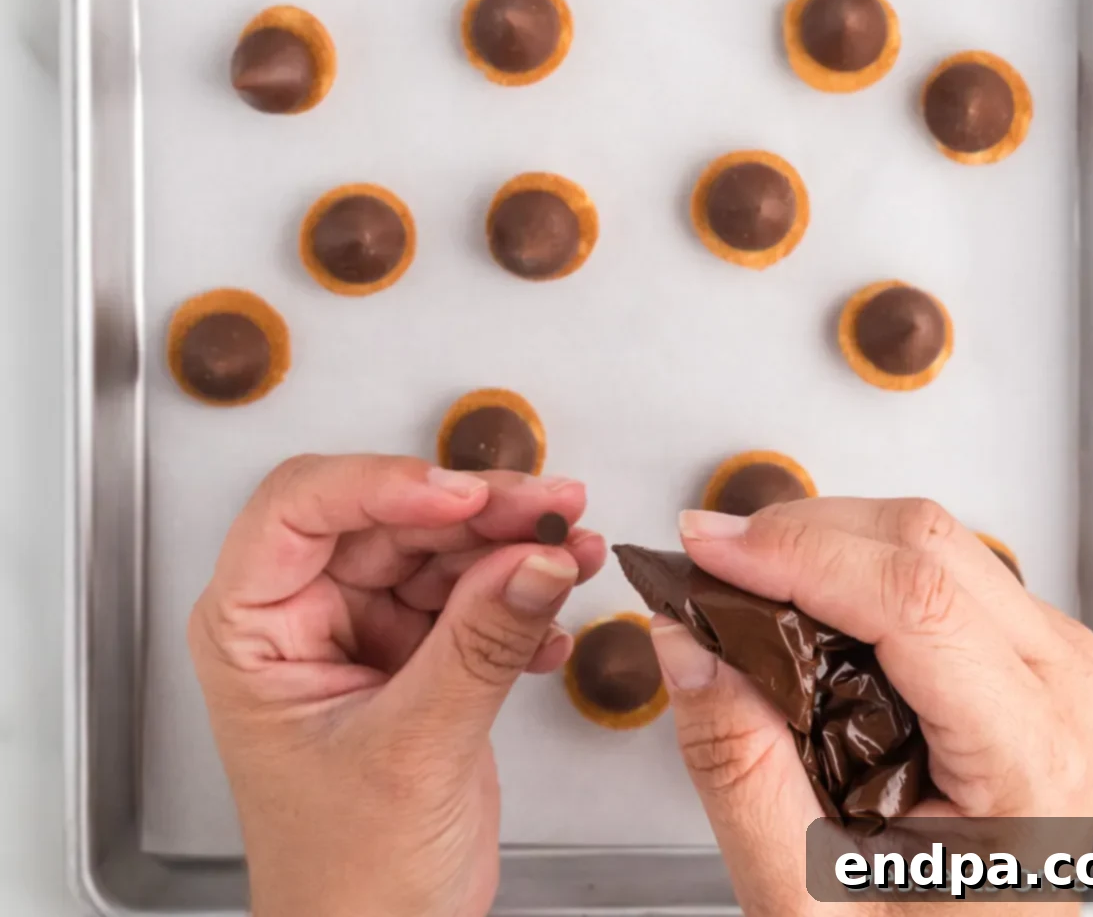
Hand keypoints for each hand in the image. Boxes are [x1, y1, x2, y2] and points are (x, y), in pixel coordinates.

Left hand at [189, 452, 603, 916]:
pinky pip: (471, 594)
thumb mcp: (413, 753)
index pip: (302, 507)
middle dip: (475, 511)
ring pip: (438, 547)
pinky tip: (558, 610)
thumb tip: (533, 557)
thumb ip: (480, 644)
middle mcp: (302, 615)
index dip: (383, 483)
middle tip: (547, 508)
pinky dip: (520, 595)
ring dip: (512, 545)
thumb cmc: (345, 882)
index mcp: (253, 628)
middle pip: (388, 518)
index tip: (461, 496)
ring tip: (572, 548)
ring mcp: (361, 630)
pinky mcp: (416, 653)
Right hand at [647, 497, 1092, 916]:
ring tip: (745, 590)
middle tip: (707, 566)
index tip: (707, 549)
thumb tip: (689, 639)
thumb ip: (741, 770)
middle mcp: (1062, 691)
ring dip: (821, 540)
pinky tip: (801, 601)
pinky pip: (935, 558)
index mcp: (1030, 761)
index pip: (916, 601)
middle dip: (797, 534)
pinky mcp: (1027, 642)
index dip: (799, 554)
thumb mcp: (809, 899)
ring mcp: (1053, 657)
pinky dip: (852, 559)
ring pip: (926, 533)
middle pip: (922, 543)